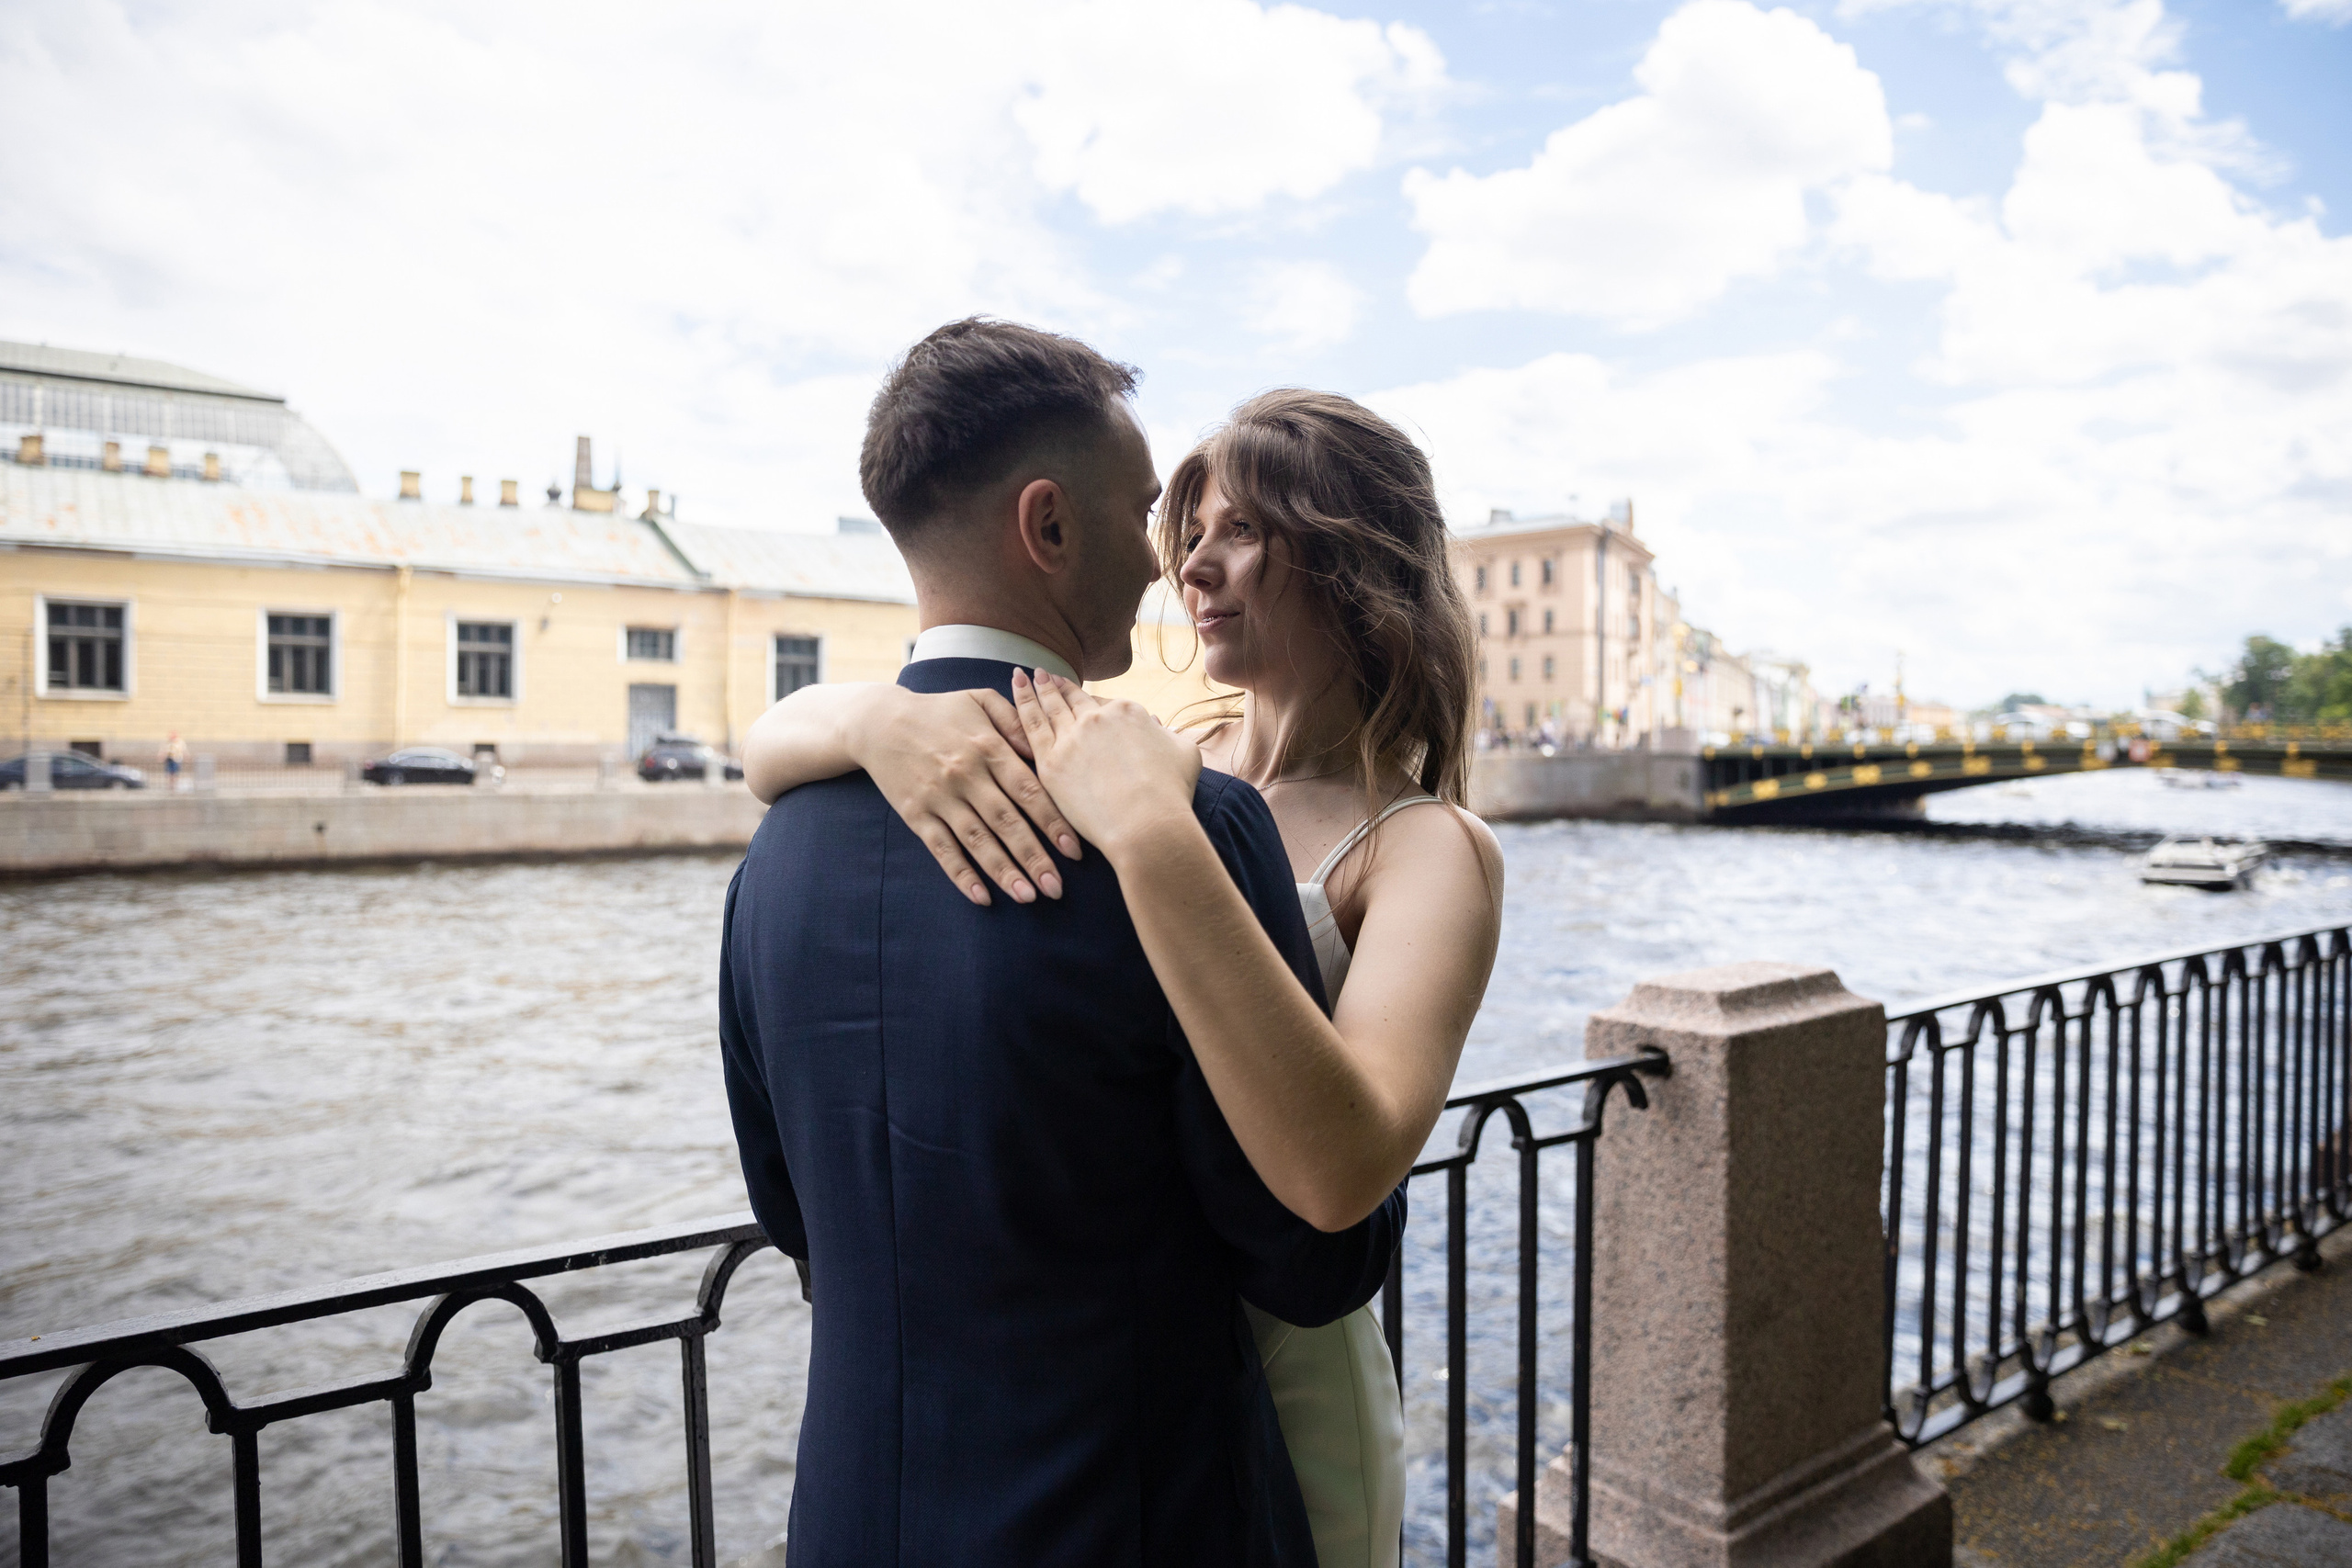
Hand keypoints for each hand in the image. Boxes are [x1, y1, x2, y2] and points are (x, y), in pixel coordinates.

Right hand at [856, 686, 1080, 906]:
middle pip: (1006, 822)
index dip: (1053, 822)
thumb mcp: (980, 699)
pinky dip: (961, 875)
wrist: (879, 721)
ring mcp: (940, 798)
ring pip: (977, 841)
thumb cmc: (940, 711)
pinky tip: (982, 897)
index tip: (1074, 850)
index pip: (1028, 790)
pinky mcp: (916, 815)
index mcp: (988, 748)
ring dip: (1003, 871)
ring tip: (1028, 897)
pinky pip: (941, 849)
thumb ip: (1016, 720)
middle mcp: (966, 775)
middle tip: (1056, 888)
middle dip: (1034, 857)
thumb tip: (1044, 748)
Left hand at [1010, 671, 1202, 861]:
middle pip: (1073, 700)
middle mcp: (1097, 718)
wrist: (1147, 821)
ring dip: (1038, 688)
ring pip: (1050, 706)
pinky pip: (1030, 725)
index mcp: (1128, 712)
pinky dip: (1022, 702)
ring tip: (1028, 676)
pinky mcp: (1051, 762)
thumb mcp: (1184, 753)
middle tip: (1046, 676)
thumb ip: (1169, 736)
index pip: (1104, 703)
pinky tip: (1017, 687)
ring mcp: (1071, 738)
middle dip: (1059, 686)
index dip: (1091, 700)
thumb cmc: (1171, 793)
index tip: (1081, 695)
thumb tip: (1157, 727)